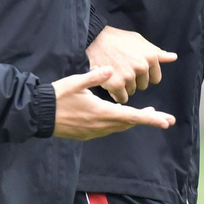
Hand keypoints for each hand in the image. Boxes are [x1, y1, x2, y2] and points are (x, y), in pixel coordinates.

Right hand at [51, 68, 175, 140]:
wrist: (38, 114)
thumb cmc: (57, 97)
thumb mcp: (75, 82)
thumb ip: (94, 77)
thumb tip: (111, 69)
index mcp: (101, 112)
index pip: (131, 116)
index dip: (150, 119)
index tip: (165, 122)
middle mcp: (100, 125)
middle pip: (129, 124)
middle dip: (148, 120)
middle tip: (166, 119)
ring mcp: (93, 132)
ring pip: (120, 127)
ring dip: (133, 121)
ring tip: (147, 113)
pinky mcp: (87, 134)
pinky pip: (108, 129)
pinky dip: (120, 123)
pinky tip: (120, 116)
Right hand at [86, 27, 176, 102]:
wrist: (93, 39)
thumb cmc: (116, 39)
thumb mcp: (139, 41)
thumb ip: (157, 52)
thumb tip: (173, 57)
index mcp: (150, 57)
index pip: (155, 78)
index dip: (144, 76)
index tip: (134, 70)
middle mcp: (142, 67)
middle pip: (143, 86)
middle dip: (134, 81)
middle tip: (121, 70)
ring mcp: (129, 76)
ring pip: (131, 92)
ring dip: (123, 87)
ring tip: (114, 74)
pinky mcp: (116, 84)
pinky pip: (122, 98)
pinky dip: (116, 94)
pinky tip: (110, 84)